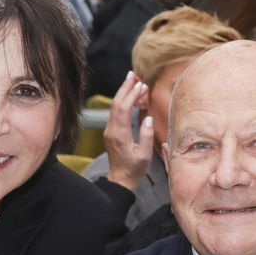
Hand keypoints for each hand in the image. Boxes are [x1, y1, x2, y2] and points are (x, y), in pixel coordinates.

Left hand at [104, 71, 153, 192]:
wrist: (120, 180)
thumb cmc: (134, 169)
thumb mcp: (144, 155)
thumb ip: (145, 135)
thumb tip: (146, 117)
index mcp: (119, 135)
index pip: (123, 109)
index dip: (131, 95)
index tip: (141, 85)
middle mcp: (111, 131)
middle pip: (116, 104)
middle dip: (125, 88)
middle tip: (134, 74)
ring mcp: (109, 131)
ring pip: (114, 107)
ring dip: (123, 93)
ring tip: (133, 80)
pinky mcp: (111, 132)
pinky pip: (116, 113)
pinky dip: (123, 102)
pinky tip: (131, 96)